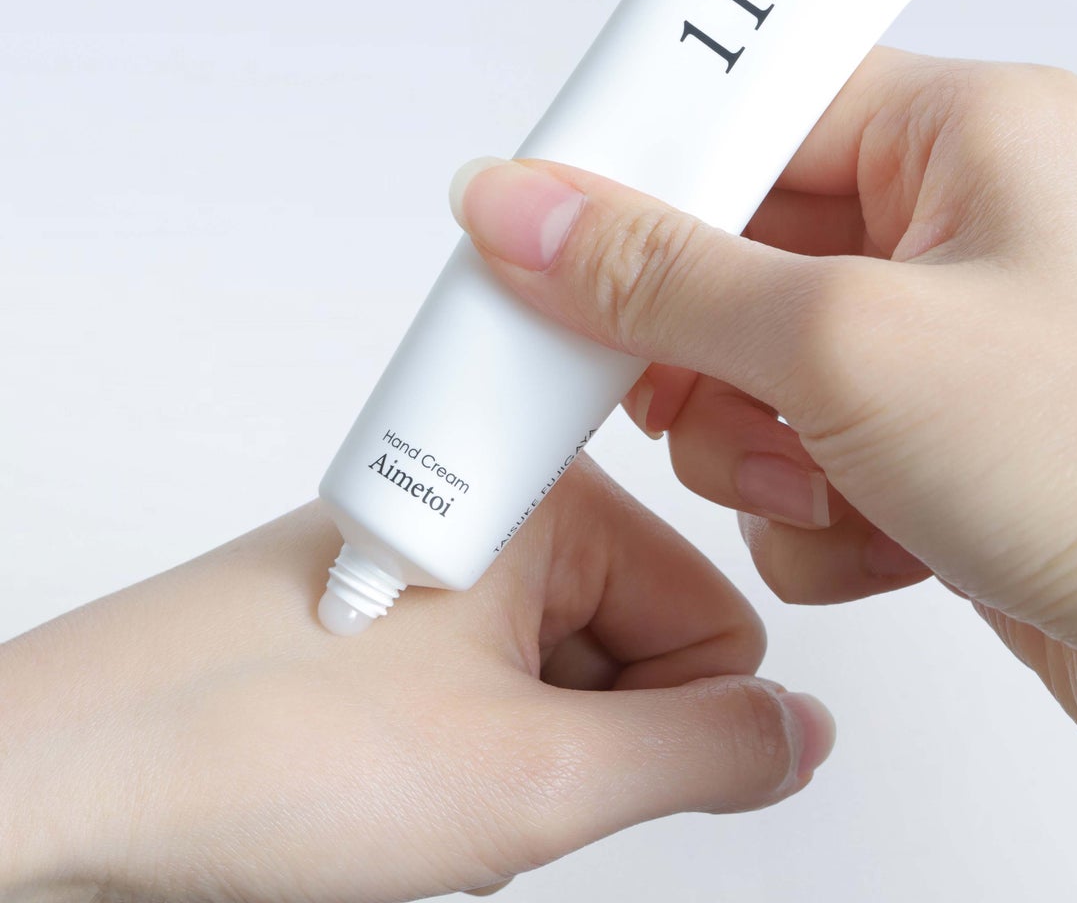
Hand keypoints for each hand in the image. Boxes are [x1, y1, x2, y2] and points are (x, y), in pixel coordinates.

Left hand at [0, 455, 833, 901]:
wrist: (65, 781)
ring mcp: (443, 569)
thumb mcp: (534, 776)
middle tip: (484, 772)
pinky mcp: (398, 620)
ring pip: (565, 688)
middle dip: (582, 747)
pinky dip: (467, 761)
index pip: (717, 620)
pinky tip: (393, 779)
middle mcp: (498, 513)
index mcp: (550, 501)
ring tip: (422, 777)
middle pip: (639, 656)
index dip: (682, 715)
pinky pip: (495, 701)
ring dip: (519, 763)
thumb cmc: (258, 741)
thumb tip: (797, 734)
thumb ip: (705, 754)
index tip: (598, 765)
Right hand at [448, 47, 1076, 895]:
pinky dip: (805, 502)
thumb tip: (524, 210)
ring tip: (819, 484)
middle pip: (732, 245)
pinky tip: (875, 533)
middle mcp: (953, 222)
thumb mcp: (848, 343)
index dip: (644, 164)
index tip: (554, 220)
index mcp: (965, 133)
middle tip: (689, 389)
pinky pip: (795, 443)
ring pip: (748, 360)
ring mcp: (938, 335)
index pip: (751, 102)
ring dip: (752, 441)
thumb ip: (660, 277)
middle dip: (700, 345)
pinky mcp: (926, 432)